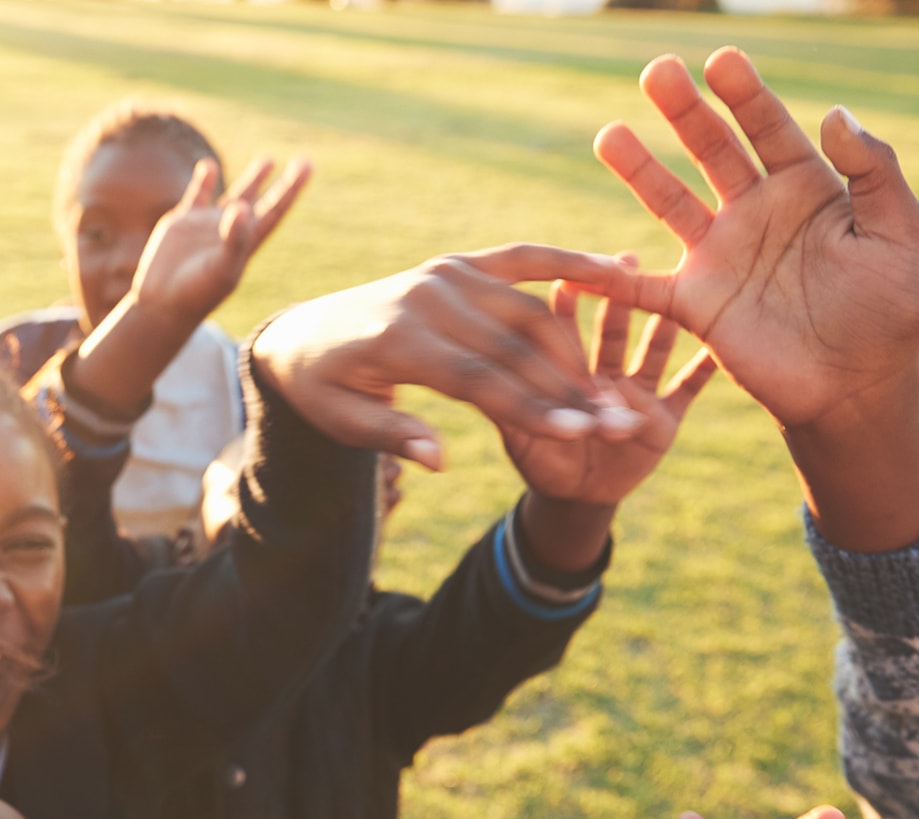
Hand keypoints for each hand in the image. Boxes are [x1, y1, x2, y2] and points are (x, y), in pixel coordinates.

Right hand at [129, 155, 310, 328]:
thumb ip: (234, 239)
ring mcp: (207, 227)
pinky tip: (209, 166)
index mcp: (246, 243)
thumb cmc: (196, 293)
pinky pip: (197, 196)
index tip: (307, 167)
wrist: (162, 305)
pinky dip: (203, 180)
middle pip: (263, 202)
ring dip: (253, 179)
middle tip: (304, 162)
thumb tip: (243, 207)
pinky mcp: (182, 224)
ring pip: (235, 197)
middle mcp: (231, 233)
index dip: (291, 189)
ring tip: (269, 160)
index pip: (274, 211)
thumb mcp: (219, 269)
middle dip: (282, 183)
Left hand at [251, 245, 645, 469]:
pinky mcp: (457, 262)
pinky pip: (523, 259)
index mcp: (396, 338)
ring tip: (613, 393)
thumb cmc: (323, 387)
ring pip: (528, 312)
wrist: (302, 332)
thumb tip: (440, 461)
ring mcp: (445, 274)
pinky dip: (570, 263)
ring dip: (575, 352)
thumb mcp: (342, 420)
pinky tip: (616, 274)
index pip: (477, 380)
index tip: (580, 436)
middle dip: (568, 390)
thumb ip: (393, 436)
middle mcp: (426, 297)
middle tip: (617, 424)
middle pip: (513, 349)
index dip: (532, 409)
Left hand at [501, 267, 715, 507]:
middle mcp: (604, 374)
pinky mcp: (665, 417)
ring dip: (663, 324)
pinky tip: (719, 345)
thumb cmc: (539, 463)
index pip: (562, 333)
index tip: (566, 279)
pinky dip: (704, 369)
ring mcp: (636, 393)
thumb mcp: (519, 438)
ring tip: (678, 292)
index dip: (564, 308)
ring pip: (651, 350)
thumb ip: (507, 412)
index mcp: (566, 372)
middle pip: (611, 330)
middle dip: (619, 298)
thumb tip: (483, 388)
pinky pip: (688, 389)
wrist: (575, 498)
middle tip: (627, 260)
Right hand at [593, 48, 918, 435]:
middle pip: (712, 151)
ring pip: (670, 202)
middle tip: (657, 70)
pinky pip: (643, 288)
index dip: (746, 95)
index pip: (769, 130)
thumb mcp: (900, 235)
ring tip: (609, 134)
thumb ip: (876, 172)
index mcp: (806, 189)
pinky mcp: (697, 303)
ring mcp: (720, 256)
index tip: (722, 61)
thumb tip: (836, 113)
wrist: (857, 386)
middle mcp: (755, 213)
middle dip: (685, 111)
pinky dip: (610, 278)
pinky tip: (576, 263)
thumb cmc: (888, 310)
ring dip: (640, 169)